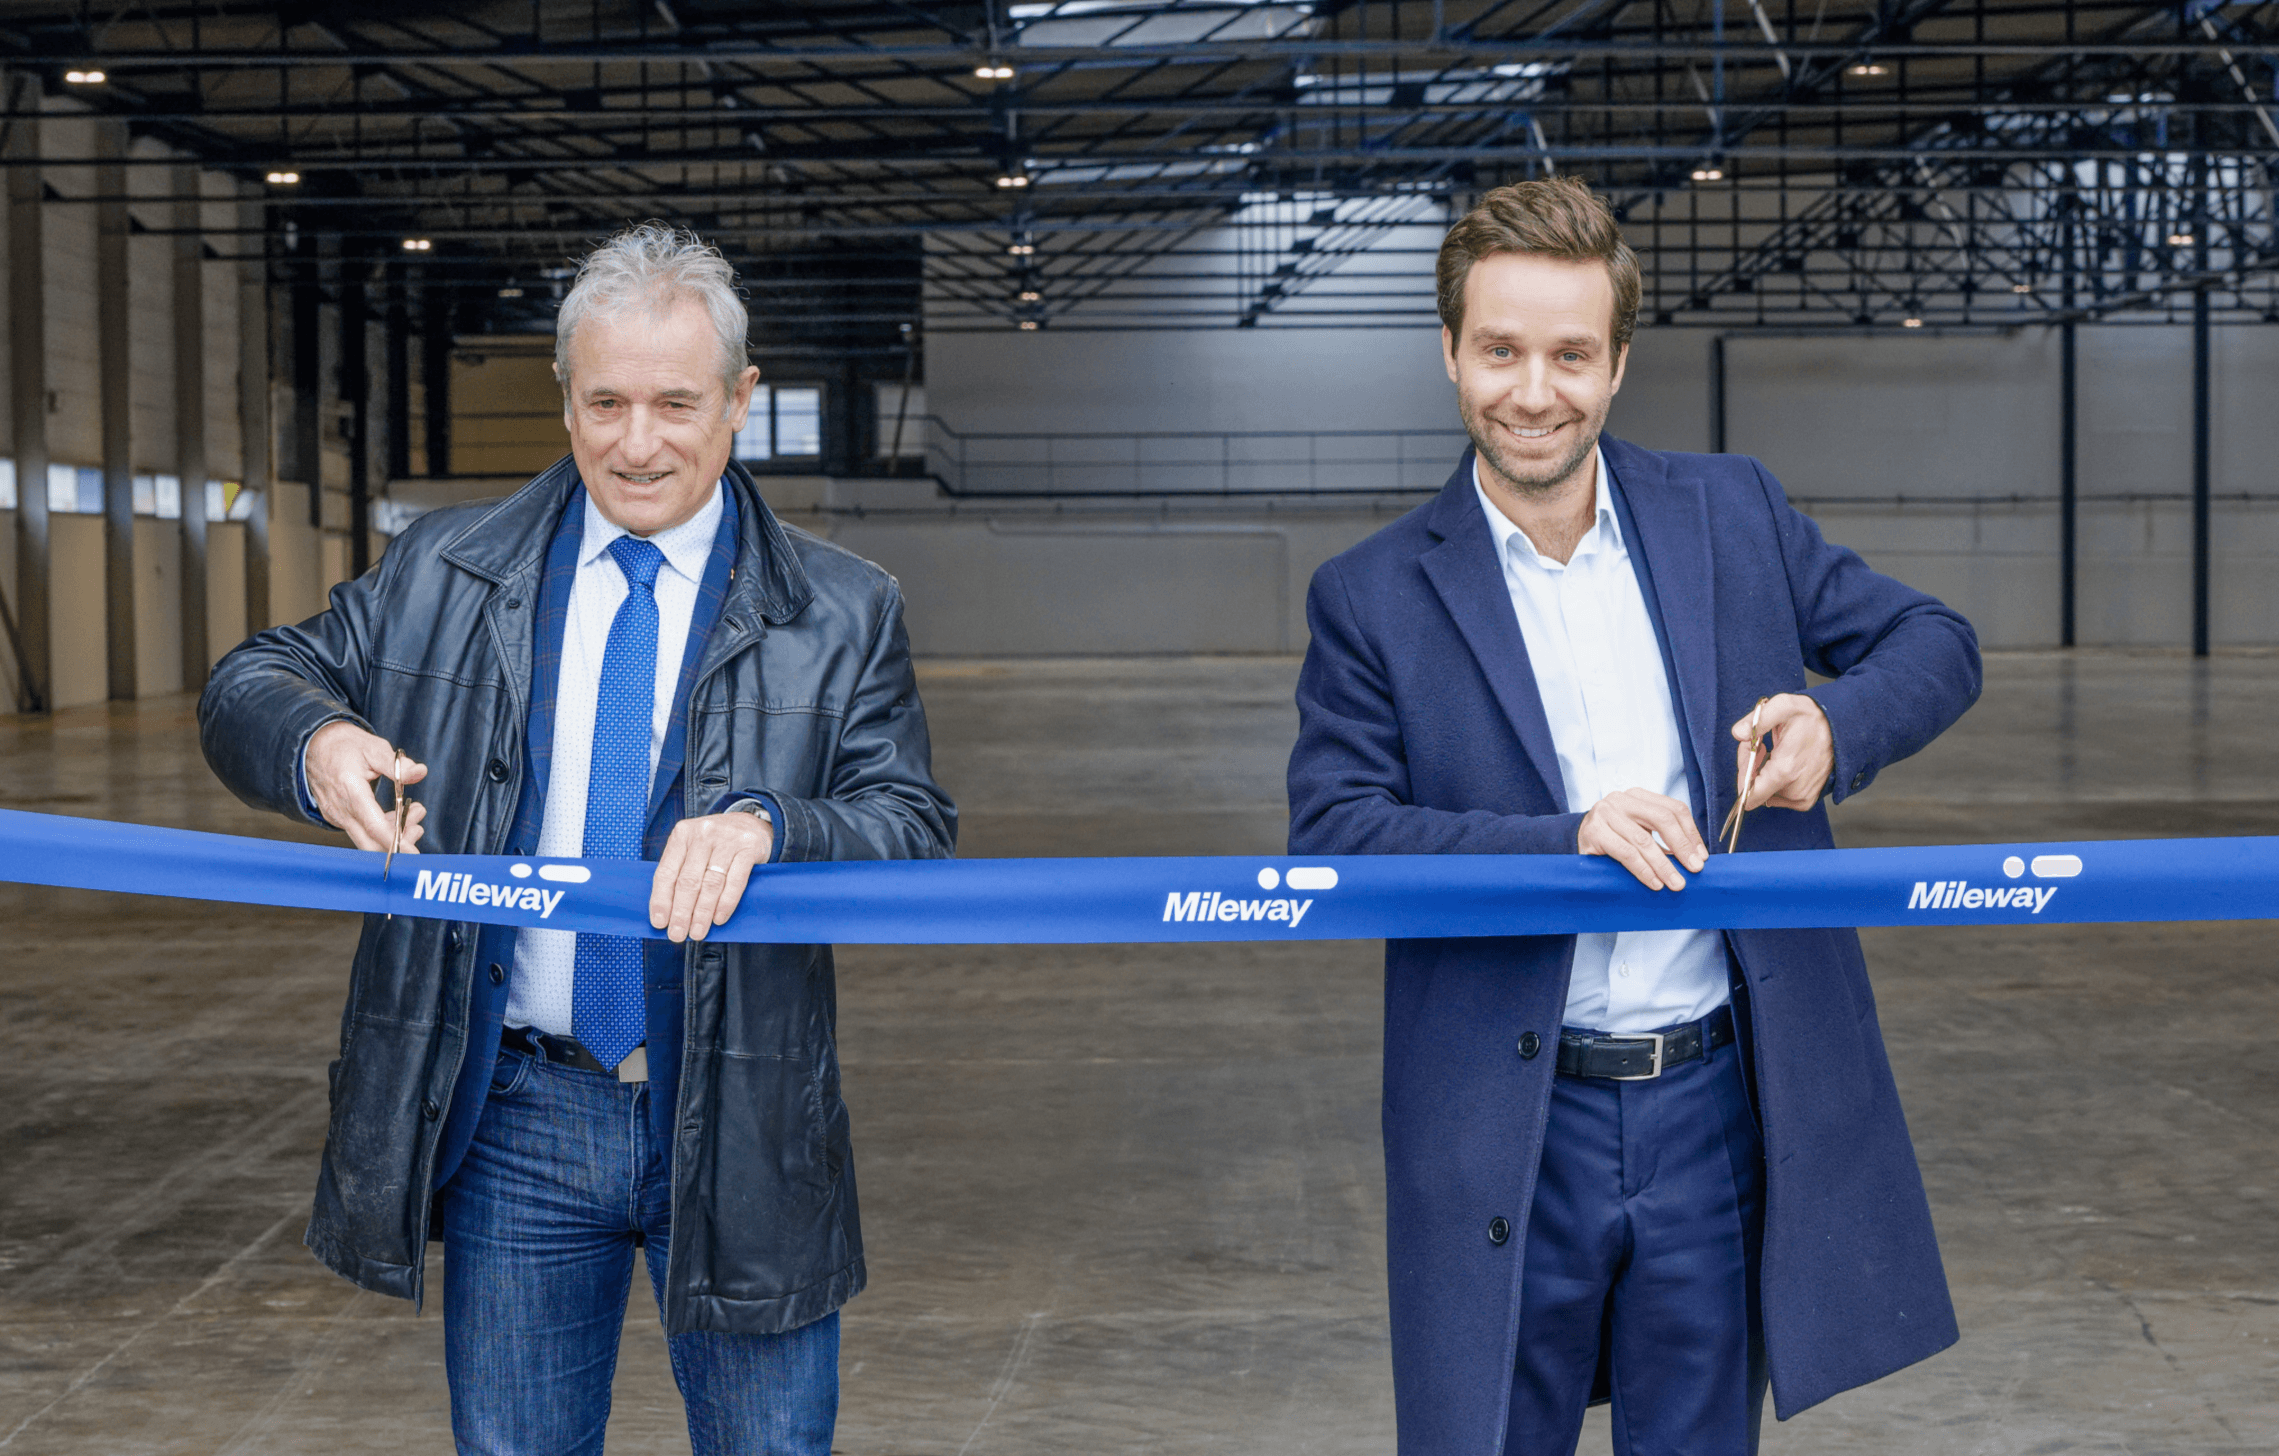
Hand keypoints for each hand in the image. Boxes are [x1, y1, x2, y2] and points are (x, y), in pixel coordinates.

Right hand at [305, 720, 428, 852]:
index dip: (396, 841)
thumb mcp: (373, 747)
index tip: (413, 853)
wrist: (312, 745)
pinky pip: (361, 831)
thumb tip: (419, 772)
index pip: (374, 826)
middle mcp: (341, 809)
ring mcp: (337, 816)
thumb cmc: (343, 745)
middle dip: (399, 841)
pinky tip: (398, 815)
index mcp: (350, 790)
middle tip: (419, 825)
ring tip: (415, 811)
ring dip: (394, 833)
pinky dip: (382, 828)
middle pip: (370, 843)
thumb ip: (396, 764)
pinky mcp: (338, 817)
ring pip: (367, 839)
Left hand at [651, 811, 774, 942]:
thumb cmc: (716, 843)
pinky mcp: (749, 847)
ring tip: (698, 932)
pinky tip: (719, 918)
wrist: (752, 823)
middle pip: (688, 881)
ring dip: (702, 913)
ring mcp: (727, 840)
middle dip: (681, 912)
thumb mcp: (693, 847)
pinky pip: (735, 881)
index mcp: (682, 834)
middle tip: (678, 935)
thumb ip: (680, 871)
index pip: (666, 872)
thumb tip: (668, 912)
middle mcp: (703, 834)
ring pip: (711, 883)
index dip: (661, 900)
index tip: (660, 923)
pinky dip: (726, 903)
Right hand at [1579, 788, 1707, 890]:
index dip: (1691, 833)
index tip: (1701, 856)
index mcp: (1638, 796)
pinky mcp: (1594, 831)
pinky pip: (1626, 852)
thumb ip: (1663, 837)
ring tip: (1675, 882)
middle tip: (1694, 868)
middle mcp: (1621, 799)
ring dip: (1663, 865)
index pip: (1674, 809)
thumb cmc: (1614, 838)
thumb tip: (1694, 857)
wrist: (1577, 840)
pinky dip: (1643, 870)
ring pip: (1644, 840)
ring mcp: (1605, 813)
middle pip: (1662, 819)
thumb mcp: (1640, 830)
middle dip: (1682, 846)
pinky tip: (1654, 882)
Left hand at [1731, 693, 1834, 812]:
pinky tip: (1783, 761)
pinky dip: (1775, 781)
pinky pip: (1778, 797)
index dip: (1742, 771)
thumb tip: (1738, 733)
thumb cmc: (1813, 717)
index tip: (1751, 750)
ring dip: (1763, 772)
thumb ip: (1758, 720)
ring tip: (1774, 749)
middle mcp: (1794, 790)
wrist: (1843, 727)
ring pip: (1765, 792)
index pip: (1748, 794)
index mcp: (1785, 770)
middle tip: (1762, 744)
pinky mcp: (1806, 800)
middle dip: (1751, 767)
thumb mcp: (1784, 706)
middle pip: (1754, 790)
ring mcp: (1801, 797)